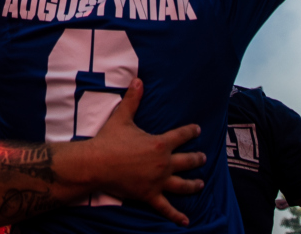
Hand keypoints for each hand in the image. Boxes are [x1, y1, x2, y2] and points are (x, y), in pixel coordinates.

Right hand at [75, 78, 204, 222]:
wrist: (97, 164)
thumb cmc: (109, 140)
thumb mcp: (122, 117)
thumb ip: (133, 99)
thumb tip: (138, 80)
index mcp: (160, 144)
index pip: (181, 135)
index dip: (191, 132)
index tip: (197, 130)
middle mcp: (163, 164)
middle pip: (187, 161)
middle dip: (197, 158)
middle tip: (203, 157)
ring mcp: (158, 182)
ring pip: (182, 185)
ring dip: (194, 184)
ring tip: (201, 183)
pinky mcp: (150, 196)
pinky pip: (166, 208)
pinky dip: (177, 216)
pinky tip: (186, 222)